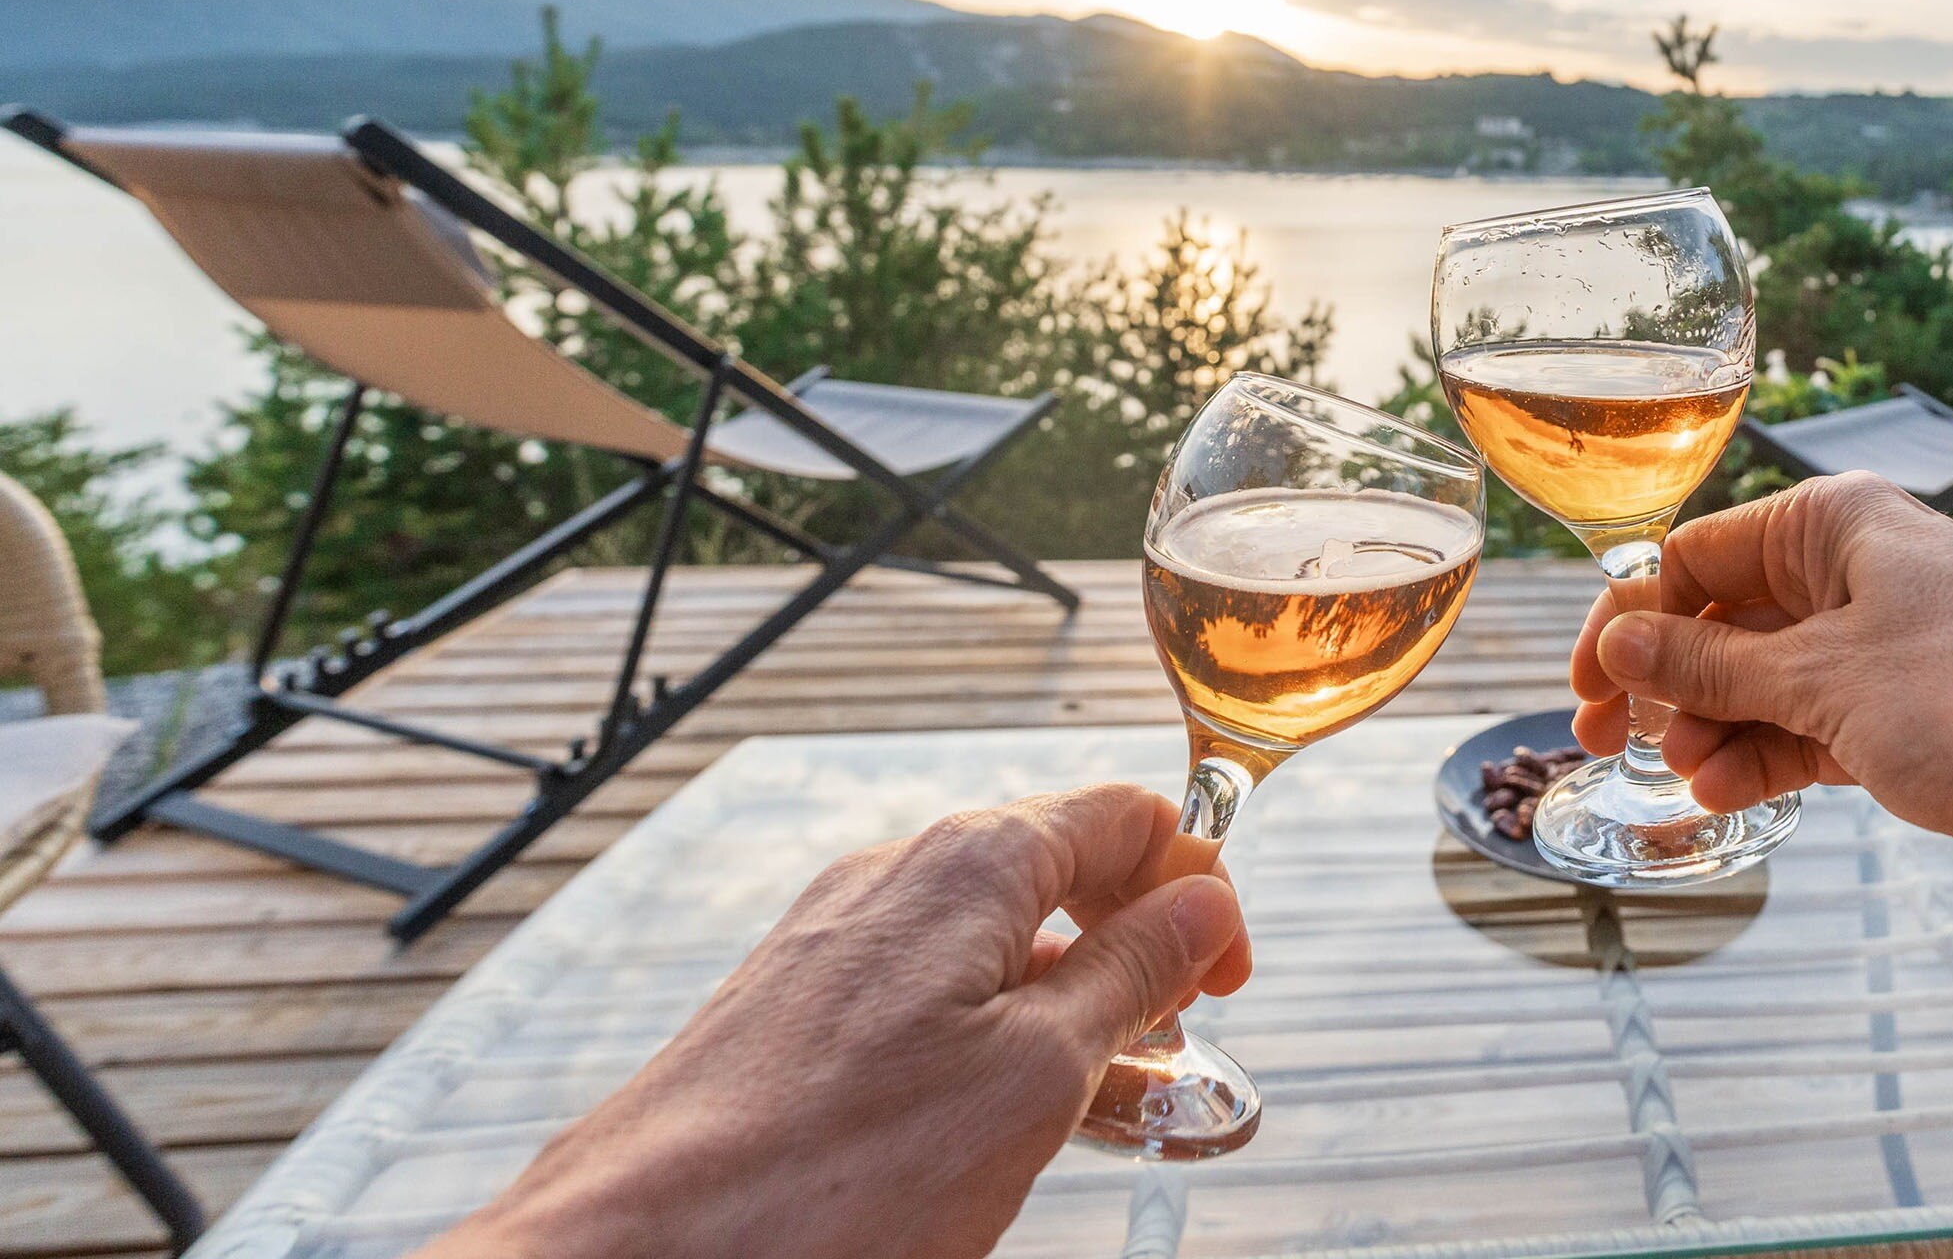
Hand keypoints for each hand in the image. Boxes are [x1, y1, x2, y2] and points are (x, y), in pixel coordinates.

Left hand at [425, 783, 1252, 1258]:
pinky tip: (1010, 1122)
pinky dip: (997, 1043)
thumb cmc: (833, 1175)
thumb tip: (1203, 903)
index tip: (1231, 981)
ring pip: (996, 948)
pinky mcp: (796, 1014)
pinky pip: (930, 999)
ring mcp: (838, 945)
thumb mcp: (1037, 1073)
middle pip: (1061, 873)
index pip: (1126, 817)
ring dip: (1074, 1009)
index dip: (1199, 888)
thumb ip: (1132, 975)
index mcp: (970, 863)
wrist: (642, 1252)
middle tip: (1186, 1042)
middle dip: (1140, 950)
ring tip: (1122, 1101)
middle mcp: (897, 879)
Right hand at [1570, 471, 1952, 929]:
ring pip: (1763, 686)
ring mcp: (1886, 656)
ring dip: (1714, 729)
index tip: (1583, 692)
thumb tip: (1618, 648)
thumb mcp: (1825, 680)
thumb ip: (1712, 668)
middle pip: (1722, 621)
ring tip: (1687, 776)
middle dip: (1664, 682)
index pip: (1694, 558)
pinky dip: (1765, 761)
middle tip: (1603, 745)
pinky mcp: (1912, 727)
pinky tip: (1726, 794)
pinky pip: (1810, 735)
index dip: (1627, 622)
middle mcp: (1857, 578)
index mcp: (1834, 525)